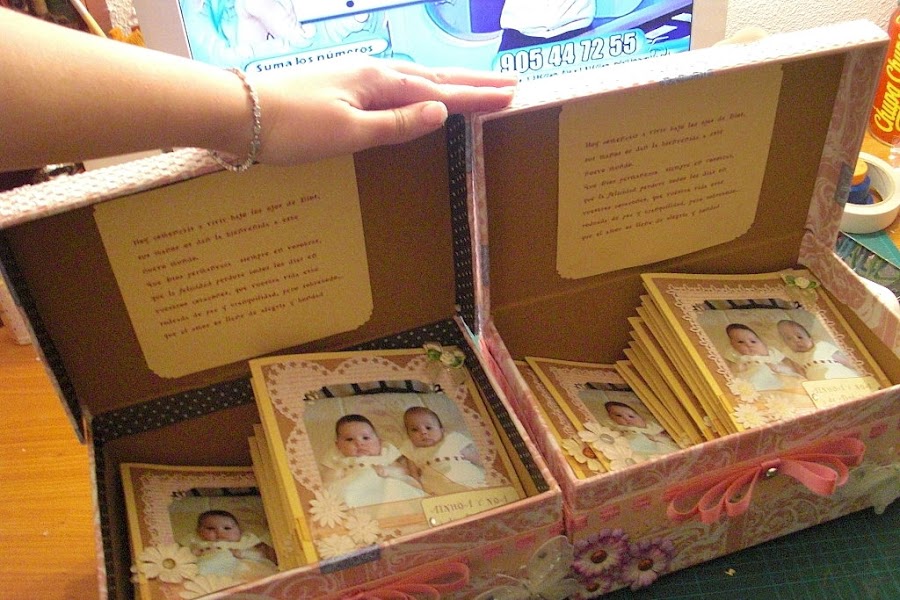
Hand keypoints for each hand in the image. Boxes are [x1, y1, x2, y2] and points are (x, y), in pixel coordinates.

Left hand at [250, 58, 516, 165]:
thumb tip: (442, 112)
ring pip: (417, 79)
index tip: (511, 95)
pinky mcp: (344, 86)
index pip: (440, 92)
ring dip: (450, 83)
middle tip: (509, 84)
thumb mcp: (350, 132)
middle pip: (434, 78)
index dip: (476, 96)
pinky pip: (397, 86)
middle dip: (473, 83)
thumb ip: (397, 123)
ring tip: (477, 86)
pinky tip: (421, 92)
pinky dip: (422, 88)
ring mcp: (358, 77)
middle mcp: (374, 73)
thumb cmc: (294, 127)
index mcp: (381, 83)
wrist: (239, 112)